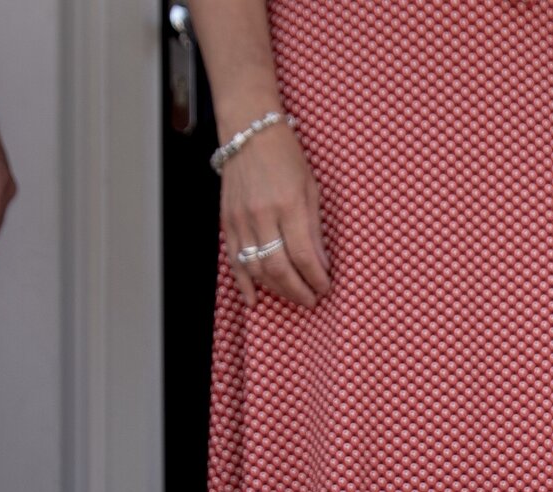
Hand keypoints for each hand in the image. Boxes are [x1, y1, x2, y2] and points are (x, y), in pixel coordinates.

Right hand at [221, 123, 330, 307]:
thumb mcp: (310, 187)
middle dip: (298, 290)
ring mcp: (241, 220)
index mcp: (288, 205)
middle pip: (279, 268)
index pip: (303, 256)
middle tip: (311, 299)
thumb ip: (314, 229)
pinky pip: (234, 260)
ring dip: (276, 289)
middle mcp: (262, 216)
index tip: (325, 287)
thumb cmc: (285, 155)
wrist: (249, 130)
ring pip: (256, 269)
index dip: (316, 278)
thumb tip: (321, 264)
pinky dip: (244, 283)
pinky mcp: (227, 222)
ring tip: (292, 295)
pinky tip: (254, 300)